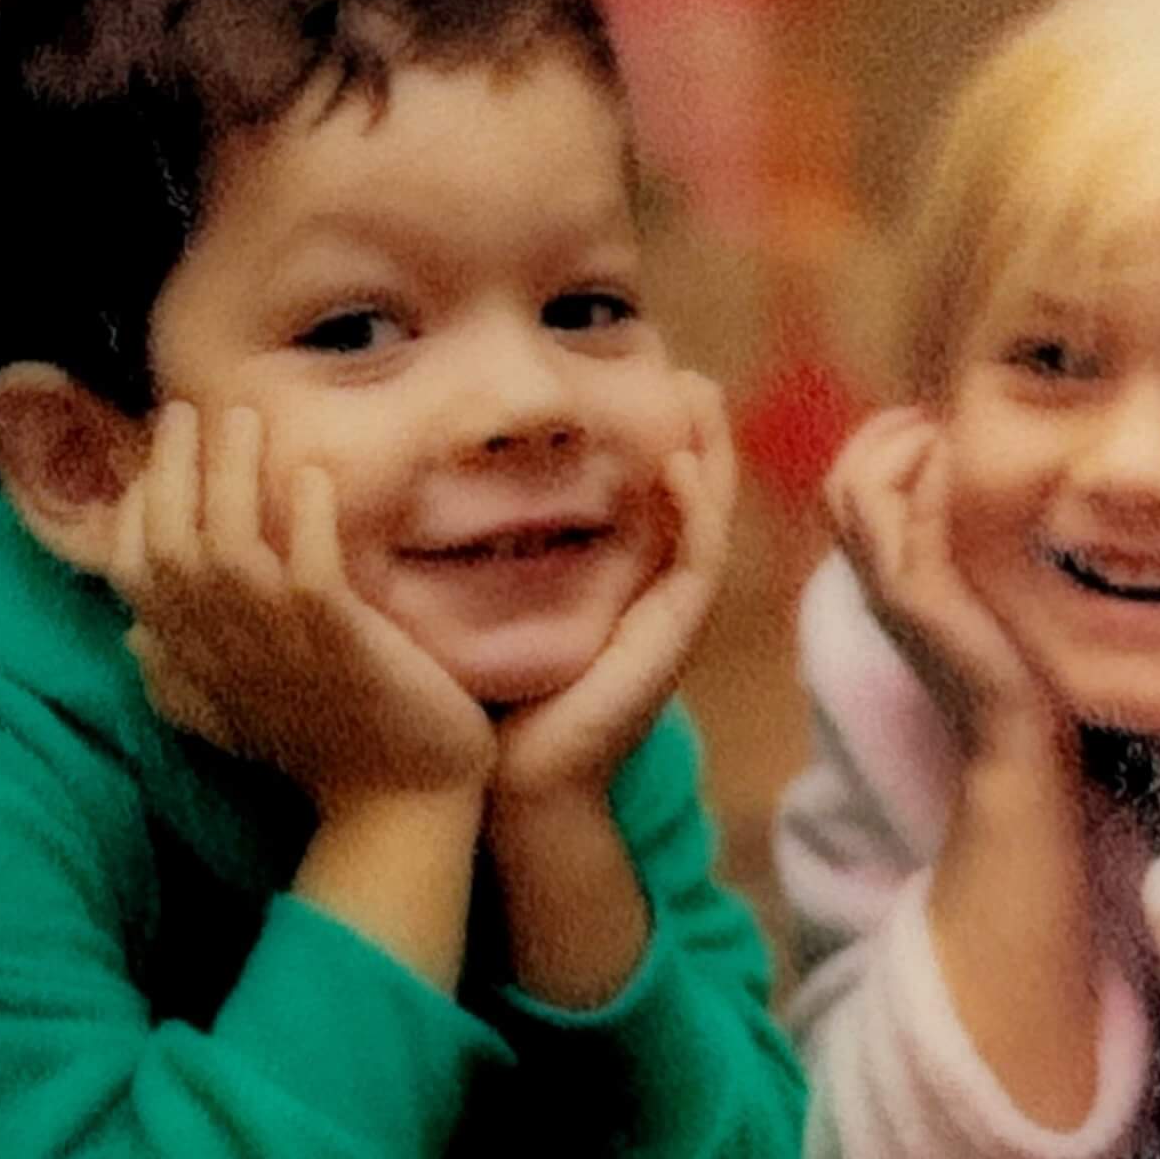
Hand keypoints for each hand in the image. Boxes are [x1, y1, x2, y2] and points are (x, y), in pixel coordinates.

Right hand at [115, 401, 495, 805]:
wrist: (398, 803)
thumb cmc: (319, 750)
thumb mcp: (231, 716)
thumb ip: (177, 675)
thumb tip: (131, 631)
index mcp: (194, 662)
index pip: (136, 575)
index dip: (133, 512)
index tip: (149, 464)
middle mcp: (224, 650)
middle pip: (174, 544)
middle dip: (172, 470)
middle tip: (185, 412)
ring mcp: (281, 646)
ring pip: (233, 545)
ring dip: (234, 474)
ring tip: (243, 418)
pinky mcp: (341, 643)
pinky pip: (310, 570)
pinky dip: (309, 518)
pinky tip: (313, 474)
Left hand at [492, 374, 737, 806]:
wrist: (519, 784)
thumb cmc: (498, 701)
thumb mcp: (498, 607)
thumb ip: (495, 555)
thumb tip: (448, 489)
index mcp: (625, 586)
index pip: (657, 500)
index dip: (661, 442)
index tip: (646, 380)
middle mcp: (657, 595)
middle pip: (698, 498)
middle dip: (701, 435)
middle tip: (690, 374)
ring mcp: (673, 616)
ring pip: (710, 518)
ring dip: (711, 455)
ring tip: (699, 395)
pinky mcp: (674, 636)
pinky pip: (698, 560)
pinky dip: (694, 510)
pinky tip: (677, 465)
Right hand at [824, 406, 1050, 757]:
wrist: (1009, 736)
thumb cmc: (1005, 666)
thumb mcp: (973, 593)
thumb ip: (960, 548)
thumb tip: (978, 489)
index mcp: (881, 576)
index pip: (844, 490)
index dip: (874, 443)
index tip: (924, 422)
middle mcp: (874, 580)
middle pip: (838, 484)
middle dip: (879, 435)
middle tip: (930, 418)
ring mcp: (891, 590)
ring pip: (858, 495)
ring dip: (900, 449)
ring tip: (944, 437)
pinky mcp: (922, 600)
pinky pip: (912, 522)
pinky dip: (932, 479)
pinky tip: (961, 464)